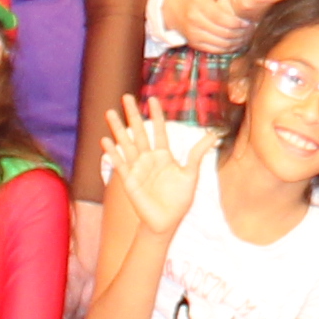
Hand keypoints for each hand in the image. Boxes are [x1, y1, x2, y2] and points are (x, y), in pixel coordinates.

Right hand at [100, 99, 202, 240]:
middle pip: (140, 132)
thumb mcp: (191, 174)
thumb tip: (213, 135)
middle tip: (127, 96)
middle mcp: (148, 158)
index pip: (159, 130)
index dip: (157, 115)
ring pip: (126, 143)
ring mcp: (137, 168)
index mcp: (164, 156)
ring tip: (110, 112)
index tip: (153, 99)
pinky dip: (112, 152)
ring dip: (118, 128)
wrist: (166, 222)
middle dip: (133, 114)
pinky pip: (119, 163)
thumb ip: (197, 154)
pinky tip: (105, 140)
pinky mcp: (128, 180)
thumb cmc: (179, 200)